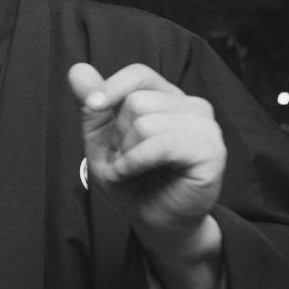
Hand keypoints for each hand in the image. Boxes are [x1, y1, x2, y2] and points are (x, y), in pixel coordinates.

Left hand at [68, 63, 225, 249]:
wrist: (153, 220)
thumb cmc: (131, 180)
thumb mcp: (101, 141)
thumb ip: (92, 106)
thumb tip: (77, 68)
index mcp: (168, 98)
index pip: (139, 73)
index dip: (111, 87)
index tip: (91, 106)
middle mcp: (192, 107)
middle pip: (137, 101)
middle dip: (118, 135)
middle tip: (126, 158)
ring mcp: (206, 128)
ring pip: (146, 123)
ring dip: (126, 153)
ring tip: (132, 169)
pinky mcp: (211, 152)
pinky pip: (161, 144)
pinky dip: (135, 162)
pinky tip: (134, 173)